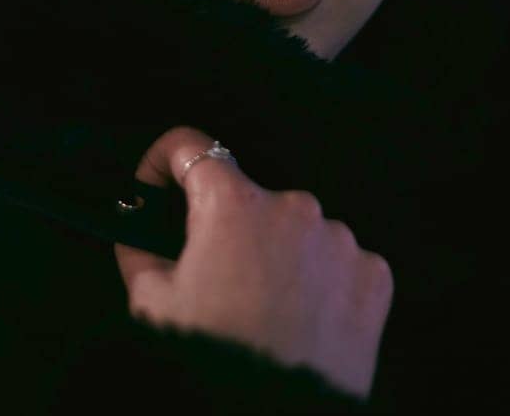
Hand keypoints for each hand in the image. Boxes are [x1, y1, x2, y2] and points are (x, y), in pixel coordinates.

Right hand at [113, 126, 393, 399]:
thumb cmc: (214, 361)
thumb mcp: (151, 305)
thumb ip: (140, 251)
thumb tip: (137, 231)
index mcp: (232, 205)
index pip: (193, 147)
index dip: (164, 162)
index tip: (160, 185)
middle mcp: (293, 208)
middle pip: (250, 201)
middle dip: (229, 232)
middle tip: (215, 283)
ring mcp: (340, 241)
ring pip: (298, 233)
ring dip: (278, 258)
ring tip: (263, 314)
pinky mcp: (373, 275)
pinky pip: (339, 264)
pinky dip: (320, 284)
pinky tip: (302, 322)